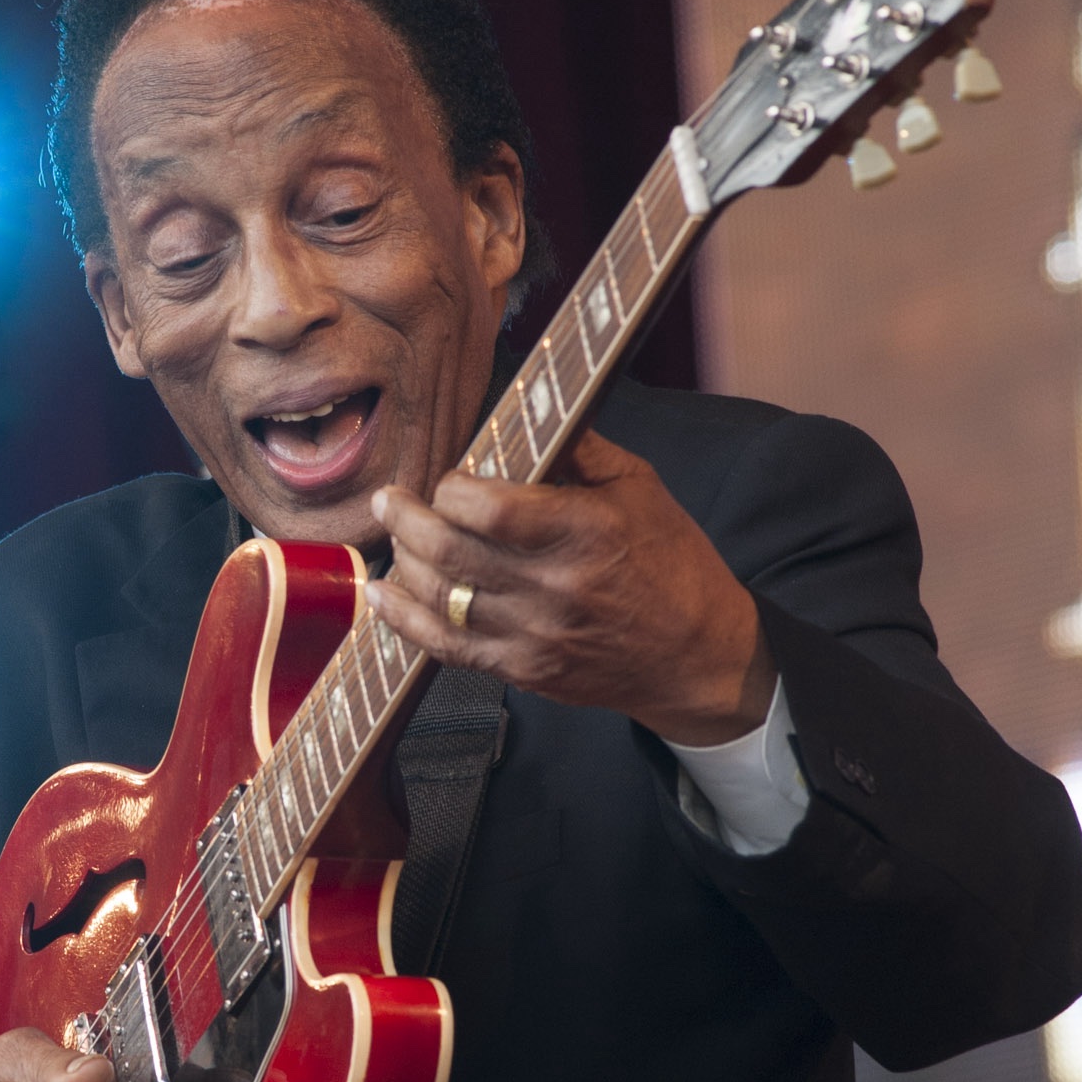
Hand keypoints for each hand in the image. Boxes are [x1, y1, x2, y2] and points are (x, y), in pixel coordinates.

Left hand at [364, 430, 775, 744]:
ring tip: (394, 538)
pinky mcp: (523, 671)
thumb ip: (579, 449)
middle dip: (406, 519)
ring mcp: (535, 636)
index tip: (450, 480)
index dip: (452, 489)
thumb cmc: (673, 566)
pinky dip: (405, 621)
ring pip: (440, 598)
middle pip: (450, 551)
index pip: (488, 509)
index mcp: (585, 532)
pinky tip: (384, 597)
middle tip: (390, 500)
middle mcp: (555, 587)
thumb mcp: (640, 488)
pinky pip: (447, 647)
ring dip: (403, 564)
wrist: (697, 656)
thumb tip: (531, 411)